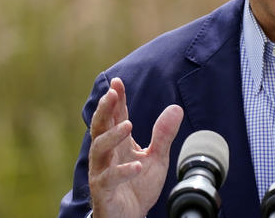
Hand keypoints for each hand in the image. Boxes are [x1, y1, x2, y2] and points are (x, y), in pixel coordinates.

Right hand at [88, 77, 182, 217]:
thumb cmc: (138, 187)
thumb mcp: (157, 158)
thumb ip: (164, 135)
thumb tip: (176, 108)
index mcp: (118, 144)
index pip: (115, 117)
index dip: (116, 100)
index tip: (118, 82)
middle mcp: (106, 155)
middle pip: (100, 128)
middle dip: (105, 109)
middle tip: (112, 94)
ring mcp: (102, 173)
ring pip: (99, 150)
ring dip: (112, 136)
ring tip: (129, 125)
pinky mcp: (104, 192)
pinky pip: (108, 179)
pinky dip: (122, 171)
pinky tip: (137, 165)